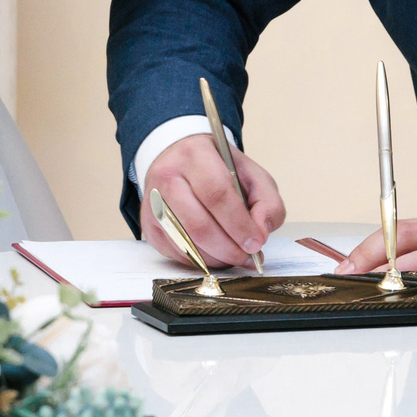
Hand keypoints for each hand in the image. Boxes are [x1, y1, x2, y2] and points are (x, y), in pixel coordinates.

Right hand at [140, 134, 285, 268]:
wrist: (180, 159)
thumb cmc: (217, 168)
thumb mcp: (251, 174)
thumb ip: (267, 201)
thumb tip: (260, 232)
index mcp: (195, 155)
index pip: (216, 193)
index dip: (239, 224)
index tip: (256, 242)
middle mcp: (167, 177)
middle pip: (198, 224)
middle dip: (228, 248)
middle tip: (247, 256)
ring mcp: (153, 202)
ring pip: (185, 244)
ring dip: (216, 259)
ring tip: (234, 256)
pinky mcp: (148, 224)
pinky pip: (175, 253)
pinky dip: (200, 261)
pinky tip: (215, 254)